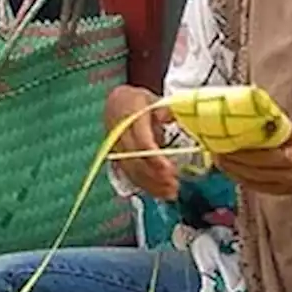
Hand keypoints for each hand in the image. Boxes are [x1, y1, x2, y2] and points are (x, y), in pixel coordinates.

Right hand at [105, 85, 178, 200]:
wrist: (118, 102)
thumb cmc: (140, 102)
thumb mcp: (154, 99)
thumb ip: (165, 109)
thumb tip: (170, 117)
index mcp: (130, 116)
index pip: (141, 141)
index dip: (155, 158)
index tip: (170, 169)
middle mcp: (120, 134)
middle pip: (135, 160)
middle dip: (155, 175)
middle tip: (174, 184)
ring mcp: (116, 148)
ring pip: (131, 171)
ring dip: (151, 185)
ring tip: (171, 192)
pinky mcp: (117, 159)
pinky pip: (129, 175)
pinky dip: (145, 185)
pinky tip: (160, 192)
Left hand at [212, 123, 291, 196]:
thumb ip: (274, 122)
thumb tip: (248, 107)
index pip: (268, 151)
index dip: (245, 148)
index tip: (228, 139)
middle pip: (257, 167)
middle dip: (234, 160)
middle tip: (216, 150)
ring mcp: (286, 184)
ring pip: (253, 179)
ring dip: (232, 169)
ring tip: (218, 158)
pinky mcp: (278, 192)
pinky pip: (253, 186)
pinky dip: (238, 177)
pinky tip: (227, 168)